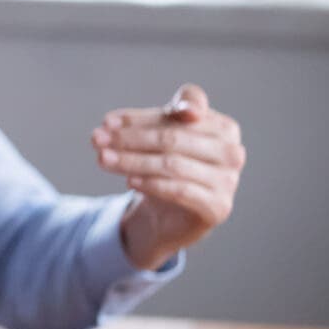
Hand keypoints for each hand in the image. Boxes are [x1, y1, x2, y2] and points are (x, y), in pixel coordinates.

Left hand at [92, 84, 245, 270]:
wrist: (171, 215)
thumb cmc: (167, 168)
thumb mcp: (160, 138)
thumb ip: (147, 122)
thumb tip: (111, 122)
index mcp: (223, 127)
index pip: (180, 112)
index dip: (141, 116)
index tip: (107, 121)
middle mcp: (232, 151)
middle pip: (172, 138)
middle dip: (130, 138)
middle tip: (97, 139)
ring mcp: (228, 181)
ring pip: (171, 164)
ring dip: (131, 160)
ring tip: (102, 158)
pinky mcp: (218, 207)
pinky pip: (179, 190)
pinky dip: (150, 183)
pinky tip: (128, 181)